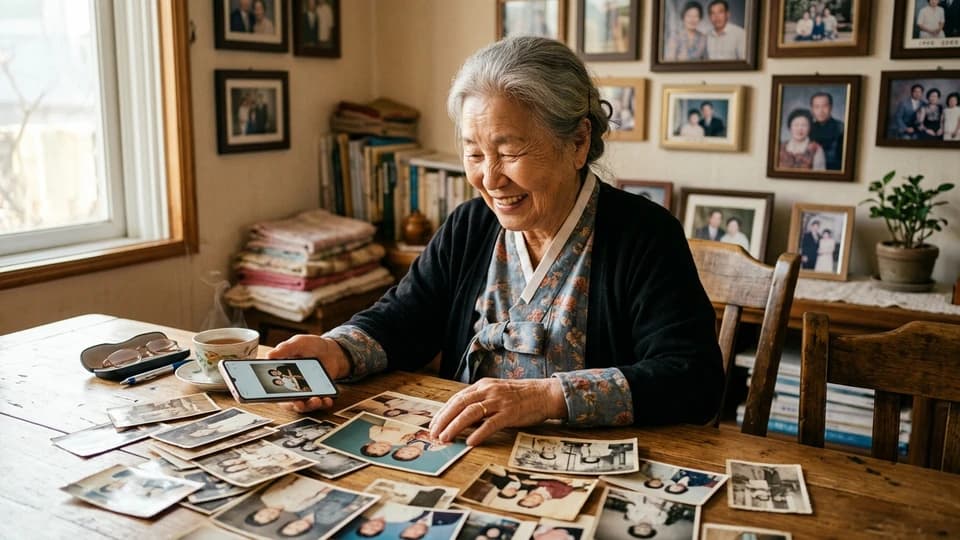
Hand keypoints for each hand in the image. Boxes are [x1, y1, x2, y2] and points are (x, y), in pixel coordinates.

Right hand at [267, 334, 349, 412]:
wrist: (330, 350)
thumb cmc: (311, 346)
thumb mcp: (298, 343)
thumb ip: (285, 348)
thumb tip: (269, 355)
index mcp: (280, 374)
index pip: (268, 388)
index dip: (266, 395)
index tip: (270, 398)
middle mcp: (290, 386)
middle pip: (287, 401)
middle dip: (292, 404)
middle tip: (298, 402)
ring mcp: (304, 392)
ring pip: (303, 405)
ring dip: (308, 406)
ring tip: (316, 400)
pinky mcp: (318, 394)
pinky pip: (319, 403)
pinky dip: (323, 403)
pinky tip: (327, 399)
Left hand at [429, 377, 567, 445]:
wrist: (544, 394)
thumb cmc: (520, 397)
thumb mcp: (496, 394)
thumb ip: (480, 403)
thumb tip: (462, 421)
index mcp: (483, 386)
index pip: (457, 398)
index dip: (443, 412)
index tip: (433, 424)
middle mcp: (488, 391)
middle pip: (459, 404)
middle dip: (443, 420)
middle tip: (433, 433)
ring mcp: (499, 402)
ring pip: (471, 413)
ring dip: (455, 426)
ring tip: (445, 438)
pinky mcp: (509, 413)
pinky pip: (491, 424)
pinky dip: (479, 433)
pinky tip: (470, 442)